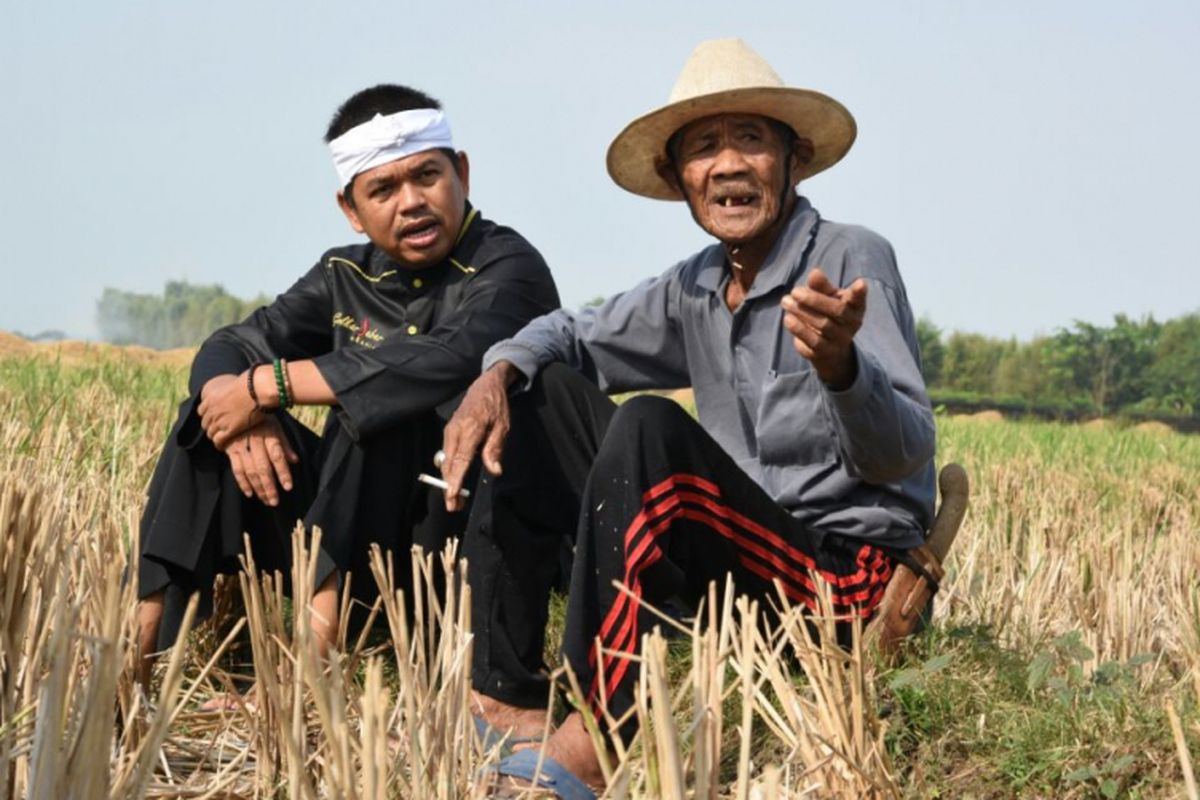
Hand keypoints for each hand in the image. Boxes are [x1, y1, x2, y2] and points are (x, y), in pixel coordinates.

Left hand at [199, 369, 264, 449]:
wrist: (257, 389)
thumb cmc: (252, 383)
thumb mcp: (235, 383)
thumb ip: (232, 388)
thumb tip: (243, 385)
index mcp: (211, 398)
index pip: (201, 410)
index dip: (208, 415)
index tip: (214, 418)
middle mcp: (212, 410)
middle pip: (205, 423)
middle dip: (211, 426)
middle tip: (218, 430)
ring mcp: (220, 420)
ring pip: (210, 433)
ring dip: (215, 436)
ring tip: (222, 439)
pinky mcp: (229, 430)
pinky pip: (219, 440)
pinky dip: (219, 444)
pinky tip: (222, 447)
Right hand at [223, 416, 298, 506]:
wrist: (234, 406)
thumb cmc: (259, 419)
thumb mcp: (275, 426)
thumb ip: (284, 444)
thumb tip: (295, 460)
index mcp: (269, 434)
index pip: (277, 456)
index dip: (283, 473)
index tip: (288, 487)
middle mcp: (255, 441)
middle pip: (263, 468)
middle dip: (269, 486)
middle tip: (275, 501)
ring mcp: (241, 445)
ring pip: (250, 471)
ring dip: (258, 488)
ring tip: (266, 500)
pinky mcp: (230, 449)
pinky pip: (236, 469)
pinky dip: (242, 483)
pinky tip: (250, 493)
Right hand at [439, 362, 516, 511]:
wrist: (485, 386)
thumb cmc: (496, 407)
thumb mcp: (503, 427)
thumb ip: (495, 449)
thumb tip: (494, 470)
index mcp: (471, 429)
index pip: (460, 459)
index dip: (455, 479)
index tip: (452, 495)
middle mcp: (456, 431)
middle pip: (448, 464)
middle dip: (449, 487)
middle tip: (455, 506)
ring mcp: (450, 431)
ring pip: (445, 461)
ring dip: (448, 480)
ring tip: (455, 498)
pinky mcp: (449, 432)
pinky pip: (447, 454)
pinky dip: (449, 469)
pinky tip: (456, 479)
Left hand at [781, 267, 866, 389]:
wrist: (830, 348)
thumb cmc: (829, 313)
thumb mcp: (828, 298)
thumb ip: (821, 286)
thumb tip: (815, 273)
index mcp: (855, 308)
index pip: (859, 299)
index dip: (859, 292)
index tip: (859, 283)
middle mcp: (851, 325)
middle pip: (836, 311)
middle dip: (814, 299)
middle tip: (794, 291)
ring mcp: (840, 340)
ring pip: (823, 326)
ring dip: (802, 313)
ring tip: (786, 302)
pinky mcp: (825, 353)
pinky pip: (813, 342)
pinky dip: (799, 330)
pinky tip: (788, 319)